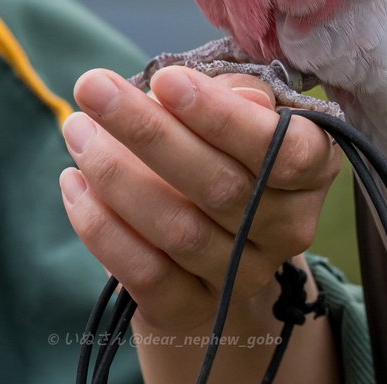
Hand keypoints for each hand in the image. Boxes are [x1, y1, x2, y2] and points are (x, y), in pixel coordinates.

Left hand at [60, 65, 342, 381]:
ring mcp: (244, 275)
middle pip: (219, 186)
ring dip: (116, 175)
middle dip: (148, 132)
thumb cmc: (229, 144)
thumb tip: (226, 94)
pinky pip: (146, 275)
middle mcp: (289, 227)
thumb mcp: (242, 106)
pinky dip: (103, 229)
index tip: (165, 78)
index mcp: (313, 167)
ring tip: (77, 129)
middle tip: (93, 87)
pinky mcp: (195, 309)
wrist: (222, 233)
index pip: (282, 149)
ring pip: (178, 230)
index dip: (222, 116)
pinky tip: (73, 184)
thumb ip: (235, 92)